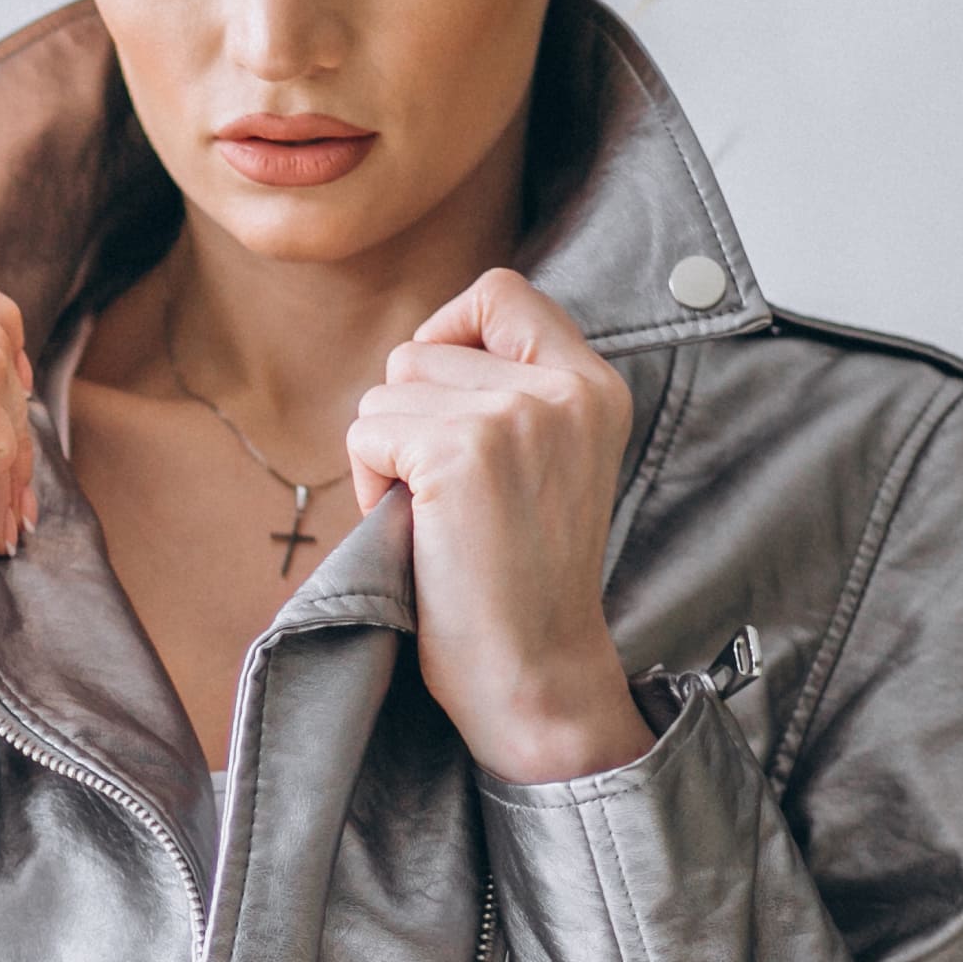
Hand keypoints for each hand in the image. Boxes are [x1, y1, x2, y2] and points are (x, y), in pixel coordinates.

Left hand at [344, 270, 653, 784]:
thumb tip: (418, 347)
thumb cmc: (519, 578)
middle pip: (422, 346)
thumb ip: (509, 392)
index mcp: (595, 386)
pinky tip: (416, 530)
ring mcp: (515, 415)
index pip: (502, 291)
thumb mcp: (546, 461)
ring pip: (387, 387)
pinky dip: (369, 481)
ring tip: (436, 516)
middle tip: (445, 495)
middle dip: (408, 414)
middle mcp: (565, 388)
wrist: (534, 670)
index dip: (449, 330)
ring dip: (387, 451)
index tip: (441, 396)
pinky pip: (367, 430)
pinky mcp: (462, 452)